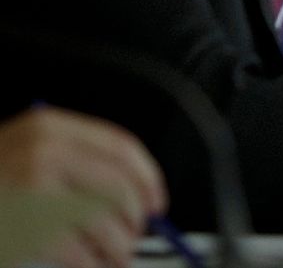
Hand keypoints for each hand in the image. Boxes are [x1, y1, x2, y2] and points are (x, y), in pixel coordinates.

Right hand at [0, 106, 166, 267]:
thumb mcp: (24, 153)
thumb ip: (71, 161)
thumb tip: (129, 190)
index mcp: (50, 129)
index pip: (121, 146)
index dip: (147, 177)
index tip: (156, 199)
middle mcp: (46, 152)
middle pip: (120, 186)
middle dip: (136, 217)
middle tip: (136, 235)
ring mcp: (35, 189)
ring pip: (106, 221)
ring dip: (119, 246)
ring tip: (116, 257)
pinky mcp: (26, 227)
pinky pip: (79, 249)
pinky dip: (94, 262)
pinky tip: (92, 266)